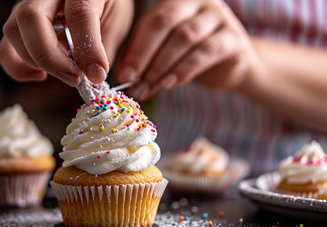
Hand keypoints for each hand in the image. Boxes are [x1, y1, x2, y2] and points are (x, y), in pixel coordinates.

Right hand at [0, 0, 133, 85]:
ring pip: (13, 32)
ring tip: (66, 74)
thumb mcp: (116, 19)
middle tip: (75, 78)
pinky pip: (5, 49)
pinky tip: (41, 75)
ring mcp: (27, 6)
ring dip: (37, 62)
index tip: (97, 74)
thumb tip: (94, 75)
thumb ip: (105, 45)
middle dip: (51, 57)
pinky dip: (18, 68)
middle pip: (31, 18)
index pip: (79, 14)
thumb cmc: (104, 4)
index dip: (88, 48)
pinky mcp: (18, 25)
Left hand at [116, 0, 253, 99]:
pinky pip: (206, 51)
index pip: (151, 20)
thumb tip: (124, 76)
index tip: (124, 75)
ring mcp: (219, 16)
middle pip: (165, 22)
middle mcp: (198, 1)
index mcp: (176, 1)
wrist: (228, 68)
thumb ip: (143, 61)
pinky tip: (171, 84)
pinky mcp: (234, 38)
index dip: (136, 49)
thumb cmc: (187, 57)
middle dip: (147, 54)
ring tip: (153, 85)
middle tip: (136, 80)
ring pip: (185, 36)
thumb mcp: (160, 55)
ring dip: (164, 64)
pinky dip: (185, 70)